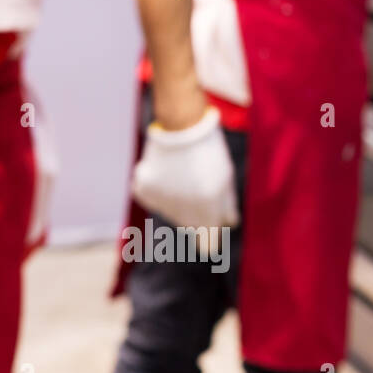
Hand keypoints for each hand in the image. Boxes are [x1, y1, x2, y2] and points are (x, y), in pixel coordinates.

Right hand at [131, 107, 239, 227]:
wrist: (182, 127)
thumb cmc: (210, 152)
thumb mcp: (226, 179)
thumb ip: (227, 207)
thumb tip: (228, 225)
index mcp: (206, 213)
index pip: (208, 244)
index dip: (212, 239)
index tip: (213, 235)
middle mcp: (182, 214)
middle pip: (190, 227)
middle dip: (197, 216)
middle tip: (200, 190)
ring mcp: (161, 204)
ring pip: (171, 213)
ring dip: (178, 202)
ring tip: (183, 176)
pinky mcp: (144, 191)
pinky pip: (152, 198)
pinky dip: (157, 190)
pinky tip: (165, 174)